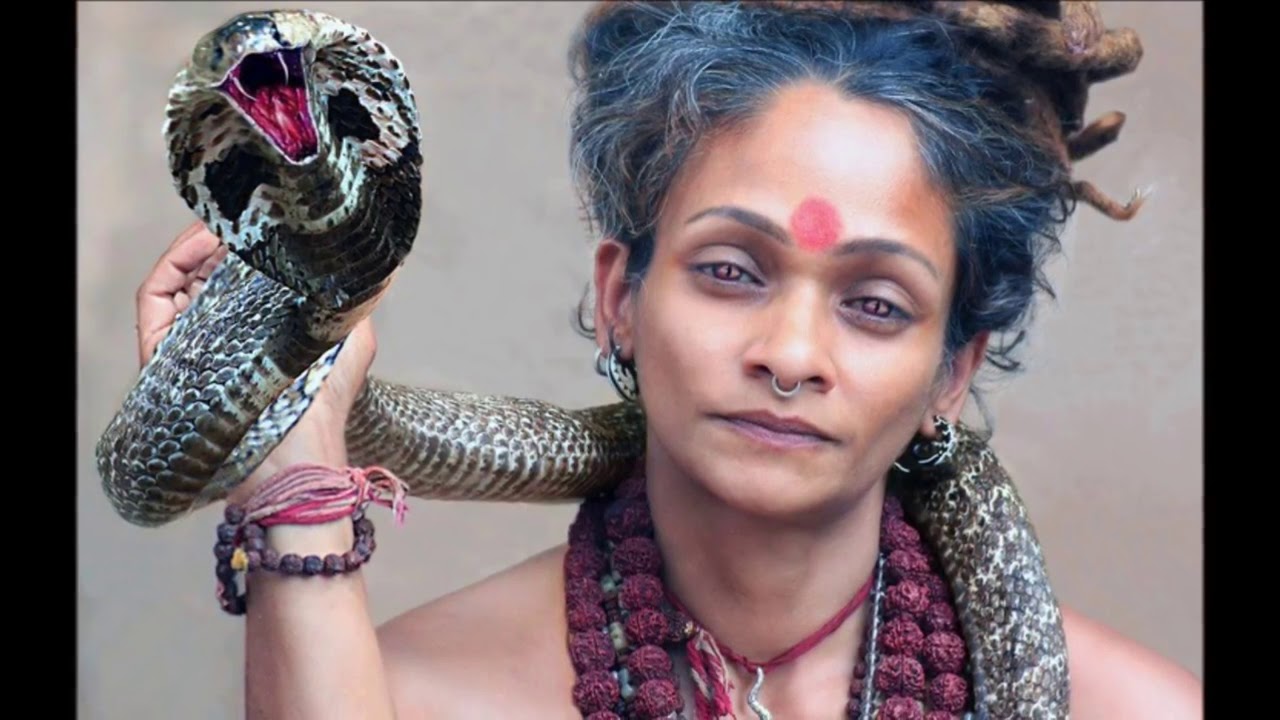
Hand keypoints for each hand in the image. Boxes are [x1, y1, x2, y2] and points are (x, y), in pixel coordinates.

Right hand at [136, 222, 378, 504]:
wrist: (296, 454)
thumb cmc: (324, 404)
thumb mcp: (351, 339)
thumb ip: (354, 299)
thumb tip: (379, 261)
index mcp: (260, 325)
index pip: (241, 271)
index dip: (249, 239)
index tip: (267, 214)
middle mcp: (221, 330)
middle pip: (207, 267)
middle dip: (225, 234)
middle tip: (247, 209)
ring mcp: (190, 340)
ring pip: (179, 275)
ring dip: (198, 240)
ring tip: (227, 221)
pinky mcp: (164, 352)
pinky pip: (153, 297)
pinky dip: (171, 263)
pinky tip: (202, 243)